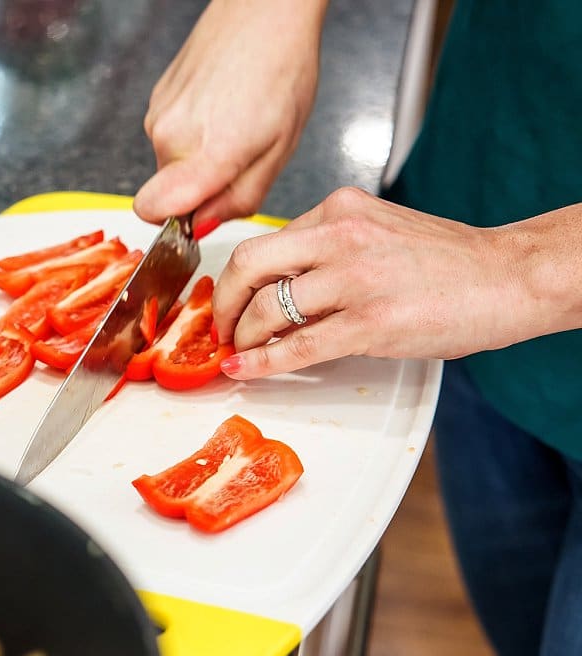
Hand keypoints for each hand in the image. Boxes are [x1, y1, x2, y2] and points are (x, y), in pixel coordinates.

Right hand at [133, 0, 327, 225]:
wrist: (265, 10)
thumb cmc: (282, 70)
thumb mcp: (279, 149)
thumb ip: (240, 197)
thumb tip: (204, 224)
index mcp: (206, 153)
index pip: (152, 211)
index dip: (174, 221)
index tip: (200, 212)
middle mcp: (171, 135)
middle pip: (167, 190)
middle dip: (199, 187)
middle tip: (239, 158)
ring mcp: (160, 113)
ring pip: (169, 162)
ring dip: (198, 157)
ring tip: (235, 123)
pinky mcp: (158, 97)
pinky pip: (170, 134)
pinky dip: (193, 131)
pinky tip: (222, 106)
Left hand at [211, 187, 544, 379]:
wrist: (510, 276)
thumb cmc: (450, 263)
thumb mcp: (378, 233)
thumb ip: (327, 252)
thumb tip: (277, 291)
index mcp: (340, 209)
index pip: (264, 242)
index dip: (237, 279)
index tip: (229, 301)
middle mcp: (340, 236)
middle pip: (248, 265)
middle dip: (224, 304)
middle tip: (220, 328)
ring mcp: (353, 279)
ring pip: (266, 309)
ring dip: (243, 338)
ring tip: (240, 353)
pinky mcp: (369, 323)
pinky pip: (296, 347)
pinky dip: (262, 363)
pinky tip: (246, 370)